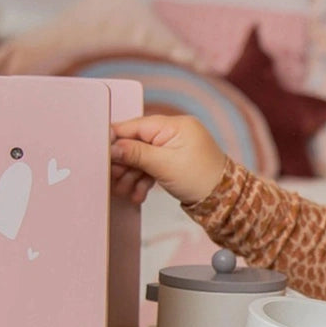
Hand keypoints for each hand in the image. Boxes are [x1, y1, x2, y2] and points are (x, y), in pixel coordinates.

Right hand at [110, 114, 225, 205]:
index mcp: (175, 125)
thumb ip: (136, 153)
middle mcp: (174, 133)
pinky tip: (138, 194)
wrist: (225, 200)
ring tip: (126, 192)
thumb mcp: (164, 166)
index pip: (136, 126)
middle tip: (113, 179)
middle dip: (124, 163)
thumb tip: (112, 146)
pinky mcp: (174, 161)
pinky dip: (143, 179)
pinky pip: (152, 166)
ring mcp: (174, 147)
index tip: (100, 152)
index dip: (116, 139)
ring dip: (131, 175)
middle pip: (136, 142)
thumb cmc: (201, 179)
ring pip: (142, 157)